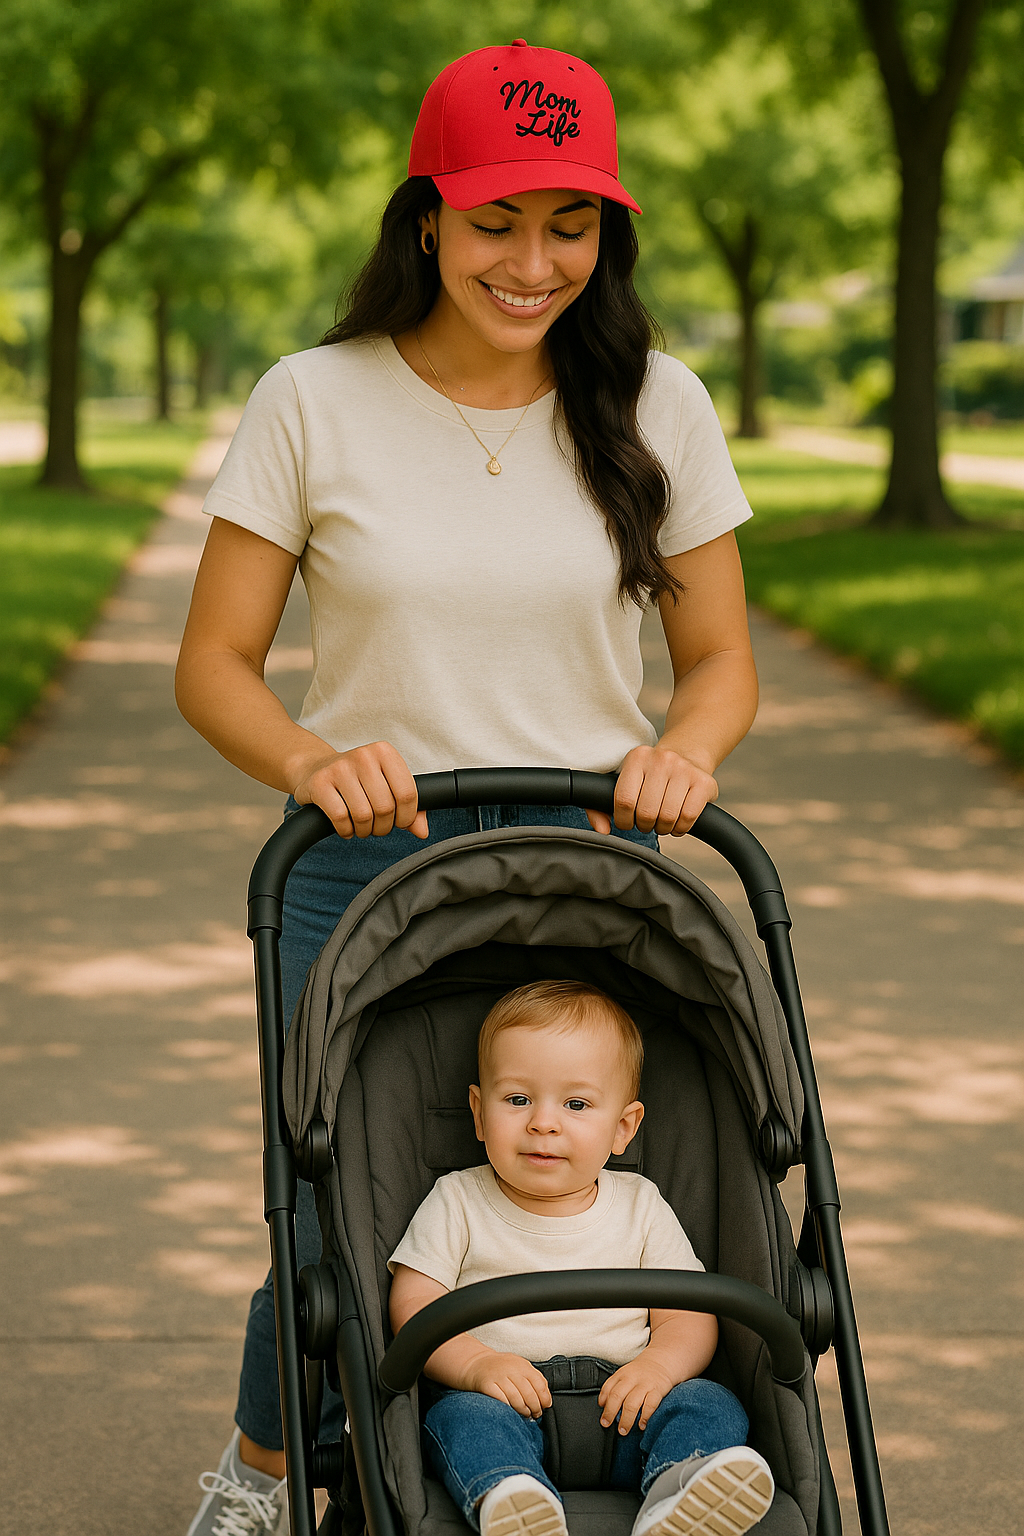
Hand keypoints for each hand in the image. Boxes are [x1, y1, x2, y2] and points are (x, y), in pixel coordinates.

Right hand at [292, 740, 427, 839]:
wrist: (314, 768)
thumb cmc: (357, 780)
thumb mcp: (385, 784)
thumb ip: (408, 806)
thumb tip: (422, 832)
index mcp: (384, 752)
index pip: (408, 793)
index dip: (407, 816)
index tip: (399, 822)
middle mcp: (363, 755)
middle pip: (385, 807)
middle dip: (383, 827)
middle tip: (377, 827)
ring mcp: (339, 768)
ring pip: (363, 815)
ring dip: (365, 830)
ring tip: (362, 827)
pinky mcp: (319, 783)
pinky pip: (340, 817)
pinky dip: (346, 830)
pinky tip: (346, 827)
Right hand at [462, 1352, 552, 1419]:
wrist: (476, 1364)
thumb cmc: (501, 1369)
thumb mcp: (520, 1367)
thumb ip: (534, 1379)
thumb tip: (547, 1399)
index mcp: (522, 1364)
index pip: (539, 1382)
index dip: (544, 1397)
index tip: (545, 1406)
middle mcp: (511, 1369)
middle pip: (528, 1392)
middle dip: (535, 1407)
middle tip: (536, 1414)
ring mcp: (498, 1377)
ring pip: (516, 1398)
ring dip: (523, 1410)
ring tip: (525, 1414)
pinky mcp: (487, 1385)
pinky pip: (501, 1400)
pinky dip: (508, 1408)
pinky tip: (511, 1411)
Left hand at [586, 745, 717, 837]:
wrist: (688, 754)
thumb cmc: (650, 776)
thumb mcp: (627, 780)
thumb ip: (602, 804)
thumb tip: (601, 831)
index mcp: (637, 757)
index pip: (624, 800)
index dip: (624, 820)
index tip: (628, 823)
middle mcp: (662, 759)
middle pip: (646, 812)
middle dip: (645, 826)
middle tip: (647, 823)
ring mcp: (685, 769)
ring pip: (668, 817)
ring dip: (663, 828)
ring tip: (662, 822)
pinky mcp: (704, 782)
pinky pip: (688, 817)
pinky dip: (681, 828)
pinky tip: (677, 822)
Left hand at [598, 1355, 675, 1435]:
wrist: (662, 1361)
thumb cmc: (641, 1372)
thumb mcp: (626, 1374)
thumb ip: (615, 1387)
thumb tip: (603, 1405)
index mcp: (622, 1374)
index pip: (608, 1388)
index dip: (603, 1402)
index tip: (602, 1415)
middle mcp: (631, 1378)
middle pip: (617, 1396)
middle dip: (610, 1412)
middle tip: (606, 1424)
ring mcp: (645, 1384)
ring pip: (632, 1403)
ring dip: (626, 1419)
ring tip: (623, 1430)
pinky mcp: (657, 1390)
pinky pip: (650, 1405)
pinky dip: (645, 1417)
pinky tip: (641, 1425)